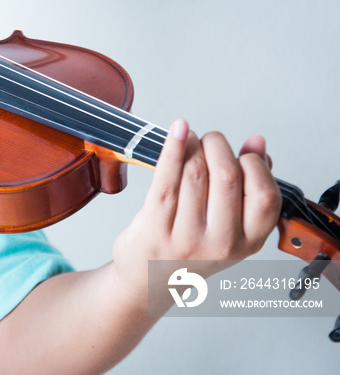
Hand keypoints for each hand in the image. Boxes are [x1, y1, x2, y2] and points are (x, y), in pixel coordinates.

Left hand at [112, 120, 281, 303]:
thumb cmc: (191, 248)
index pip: (264, 195)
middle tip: (210, 140)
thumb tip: (258, 143)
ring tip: (189, 140)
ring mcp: (186, 238)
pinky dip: (172, 148)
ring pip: (195, 173)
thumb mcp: (230, 226)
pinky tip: (177, 130)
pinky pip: (165, 178)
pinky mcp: (155, 228)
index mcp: (248, 243)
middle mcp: (220, 243)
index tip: (240, 153)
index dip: (253, 163)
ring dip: (193, 145)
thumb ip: (249, 185)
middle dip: (218, 146)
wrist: (149, 282)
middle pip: (227, 176)